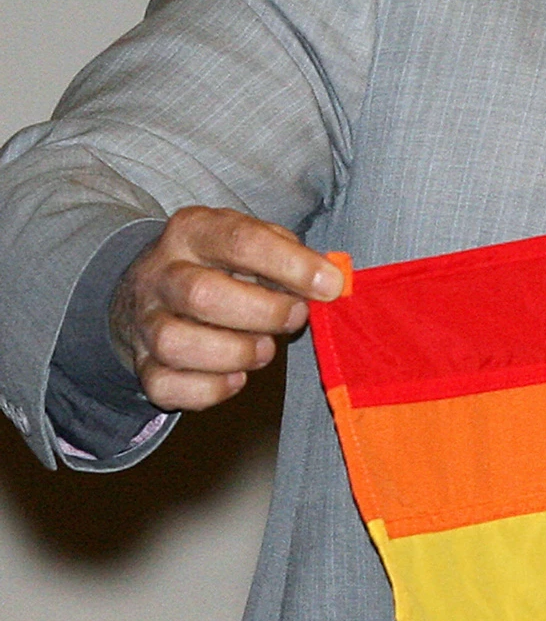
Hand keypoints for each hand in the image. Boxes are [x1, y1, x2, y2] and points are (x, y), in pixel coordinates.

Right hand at [109, 206, 343, 411]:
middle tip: (295, 318)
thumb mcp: (251, 241)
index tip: (330, 285)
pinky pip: (166, 386)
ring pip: (176, 343)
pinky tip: (235, 377)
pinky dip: (209, 389)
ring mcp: (145, 321)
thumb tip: (328, 283)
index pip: (239, 240)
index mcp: (193, 231)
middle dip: (264, 313)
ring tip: (263, 349)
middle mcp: (160, 273)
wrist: (151, 291)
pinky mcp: (142, 364)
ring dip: (235, 353)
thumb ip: (289, 256)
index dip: (291, 265)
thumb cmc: (219, 266)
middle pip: (202, 294)